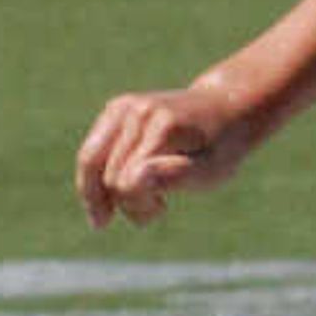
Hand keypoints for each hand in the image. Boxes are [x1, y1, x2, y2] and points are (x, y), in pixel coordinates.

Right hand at [74, 77, 263, 227]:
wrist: (225, 108)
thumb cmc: (220, 148)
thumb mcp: (212, 171)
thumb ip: (175, 177)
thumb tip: (130, 180)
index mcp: (163, 127)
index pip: (127, 183)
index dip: (139, 206)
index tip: (162, 209)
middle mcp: (137, 110)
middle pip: (108, 177)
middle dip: (128, 203)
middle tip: (157, 209)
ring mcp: (123, 106)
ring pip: (89, 163)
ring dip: (105, 194)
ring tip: (133, 204)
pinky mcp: (114, 108)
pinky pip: (91, 152)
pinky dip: (97, 178)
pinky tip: (114, 196)